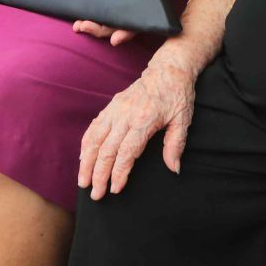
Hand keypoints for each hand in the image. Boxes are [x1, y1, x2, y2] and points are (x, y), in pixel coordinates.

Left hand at [75, 0, 181, 45]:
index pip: (139, 18)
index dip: (127, 30)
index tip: (115, 39)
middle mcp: (138, 2)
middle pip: (121, 25)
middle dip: (101, 29)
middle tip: (82, 26)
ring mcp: (130, 0)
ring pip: (114, 20)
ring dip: (96, 25)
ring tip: (78, 25)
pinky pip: (111, 10)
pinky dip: (97, 14)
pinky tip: (81, 14)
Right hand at [78, 50, 198, 200]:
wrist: (168, 70)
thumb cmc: (178, 96)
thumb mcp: (183, 120)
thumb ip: (176, 144)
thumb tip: (174, 168)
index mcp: (144, 120)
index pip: (126, 152)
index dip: (119, 172)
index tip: (115, 189)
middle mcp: (125, 115)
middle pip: (107, 149)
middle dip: (99, 174)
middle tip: (96, 195)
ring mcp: (115, 110)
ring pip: (94, 139)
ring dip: (86, 162)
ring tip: (83, 182)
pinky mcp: (111, 106)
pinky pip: (94, 128)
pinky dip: (86, 145)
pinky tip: (83, 160)